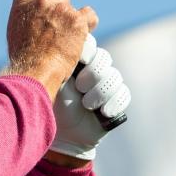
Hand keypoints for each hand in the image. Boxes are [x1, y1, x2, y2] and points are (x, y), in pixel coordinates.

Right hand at [3, 0, 97, 100]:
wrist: (35, 71)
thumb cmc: (24, 57)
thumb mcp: (16, 29)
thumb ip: (27, 14)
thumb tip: (36, 14)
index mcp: (24, 2)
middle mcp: (43, 1)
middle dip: (61, 9)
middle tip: (56, 29)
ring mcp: (62, 10)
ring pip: (74, 9)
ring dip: (72, 21)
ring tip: (64, 40)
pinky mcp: (79, 21)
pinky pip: (89, 16)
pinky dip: (86, 25)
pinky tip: (78, 38)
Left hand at [49, 37, 131, 159]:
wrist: (61, 135)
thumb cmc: (52, 105)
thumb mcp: (53, 82)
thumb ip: (60, 63)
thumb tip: (63, 39)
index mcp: (75, 62)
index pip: (89, 45)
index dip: (87, 51)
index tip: (80, 59)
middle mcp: (93, 70)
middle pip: (104, 59)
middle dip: (92, 74)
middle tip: (79, 87)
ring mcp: (106, 85)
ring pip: (114, 77)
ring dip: (99, 92)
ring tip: (86, 105)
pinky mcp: (116, 101)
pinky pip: (124, 95)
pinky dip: (113, 104)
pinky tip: (103, 113)